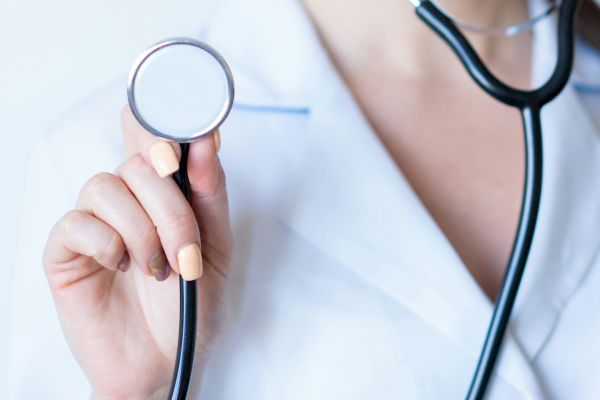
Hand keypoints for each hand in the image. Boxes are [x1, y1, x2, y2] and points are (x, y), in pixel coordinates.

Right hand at [43, 106, 231, 398]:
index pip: (152, 135)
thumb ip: (209, 194)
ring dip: (142, 230)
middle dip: (170, 206)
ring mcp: (95, 222)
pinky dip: (108, 244)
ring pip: (106, 185)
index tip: (184, 144)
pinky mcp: (65, 251)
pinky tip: (122, 268)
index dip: (162, 124)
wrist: (166, 361)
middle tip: (187, 251)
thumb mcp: (216, 247)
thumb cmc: (191, 306)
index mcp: (165, 194)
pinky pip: (77, 223)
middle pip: (138, 161)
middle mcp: (129, 200)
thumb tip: (205, 140)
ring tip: (159, 269)